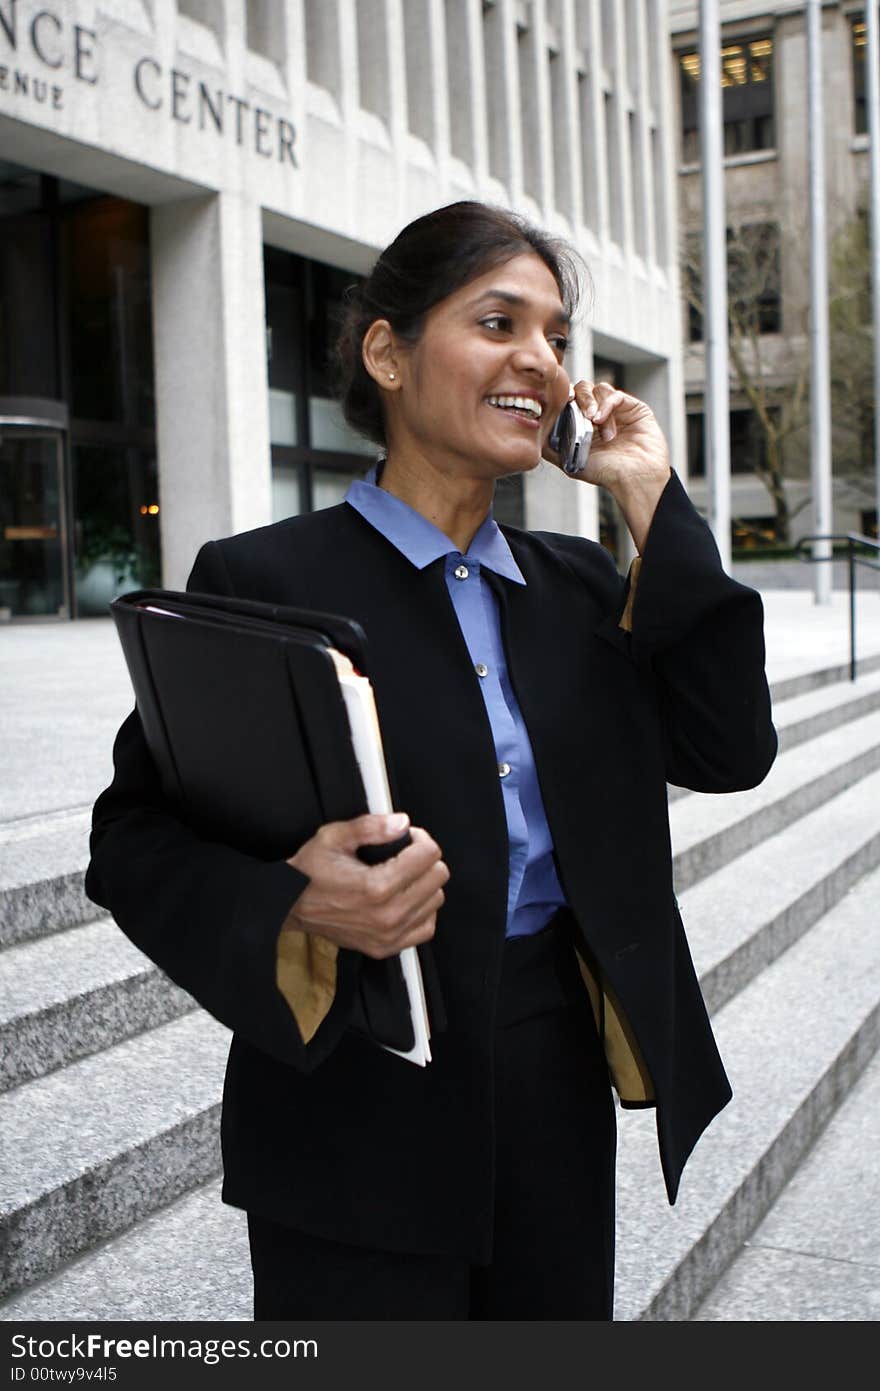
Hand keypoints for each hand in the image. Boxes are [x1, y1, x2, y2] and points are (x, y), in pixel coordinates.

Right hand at [283, 813, 448, 958]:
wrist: (290, 905)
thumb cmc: (309, 872)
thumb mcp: (334, 837)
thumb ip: (371, 827)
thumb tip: (402, 824)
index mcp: (376, 887)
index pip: (428, 855)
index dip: (420, 838)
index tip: (407, 837)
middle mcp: (387, 915)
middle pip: (437, 878)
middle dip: (425, 859)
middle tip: (406, 853)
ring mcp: (388, 935)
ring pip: (435, 902)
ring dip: (425, 884)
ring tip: (404, 875)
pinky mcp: (385, 948)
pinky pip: (425, 929)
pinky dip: (422, 911)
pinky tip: (407, 898)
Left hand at [544, 380, 671, 552]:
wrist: (635, 479)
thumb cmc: (606, 474)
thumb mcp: (571, 462)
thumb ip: (552, 448)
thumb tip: (533, 435)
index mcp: (584, 425)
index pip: (570, 401)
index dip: (564, 399)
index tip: (559, 405)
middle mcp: (600, 415)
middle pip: (582, 389)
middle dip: (579, 399)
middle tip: (582, 415)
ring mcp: (617, 410)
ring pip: (598, 389)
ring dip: (594, 405)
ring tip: (596, 424)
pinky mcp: (633, 408)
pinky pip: (615, 395)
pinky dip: (607, 404)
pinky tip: (603, 419)